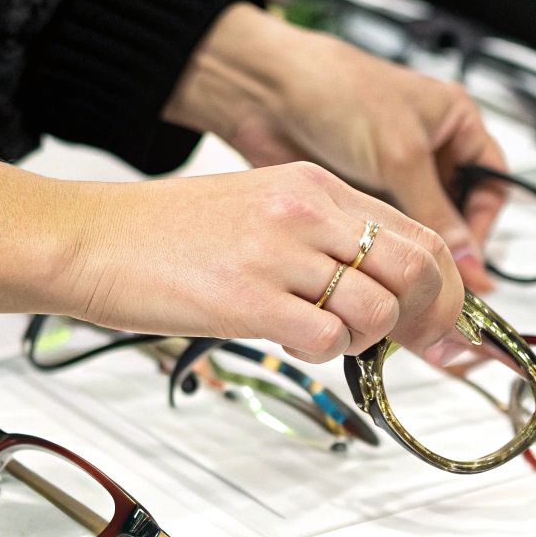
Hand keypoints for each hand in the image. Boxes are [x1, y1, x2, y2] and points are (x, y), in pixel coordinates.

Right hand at [54, 161, 461, 363]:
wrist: (90, 238)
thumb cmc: (162, 232)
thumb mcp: (258, 209)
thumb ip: (321, 238)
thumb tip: (380, 286)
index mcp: (312, 184)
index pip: (416, 232)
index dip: (445, 287)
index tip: (445, 323)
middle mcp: (303, 210)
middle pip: (414, 269)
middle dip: (427, 320)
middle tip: (412, 347)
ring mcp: (277, 252)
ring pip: (377, 308)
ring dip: (364, 338)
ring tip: (325, 335)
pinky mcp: (248, 297)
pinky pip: (326, 337)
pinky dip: (323, 352)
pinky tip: (292, 340)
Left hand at [164, 4, 507, 290]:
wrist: (271, 93)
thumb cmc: (338, 91)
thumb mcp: (400, 154)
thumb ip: (435, 211)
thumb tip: (468, 259)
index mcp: (454, 123)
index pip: (490, 185)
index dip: (483, 224)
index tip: (471, 260)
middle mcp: (428, 150)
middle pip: (457, 213)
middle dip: (449, 246)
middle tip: (442, 280)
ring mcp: (393, 174)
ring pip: (419, 228)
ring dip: (414, 253)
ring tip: (410, 277)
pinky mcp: (362, 193)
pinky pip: (385, 233)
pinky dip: (385, 253)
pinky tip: (382, 267)